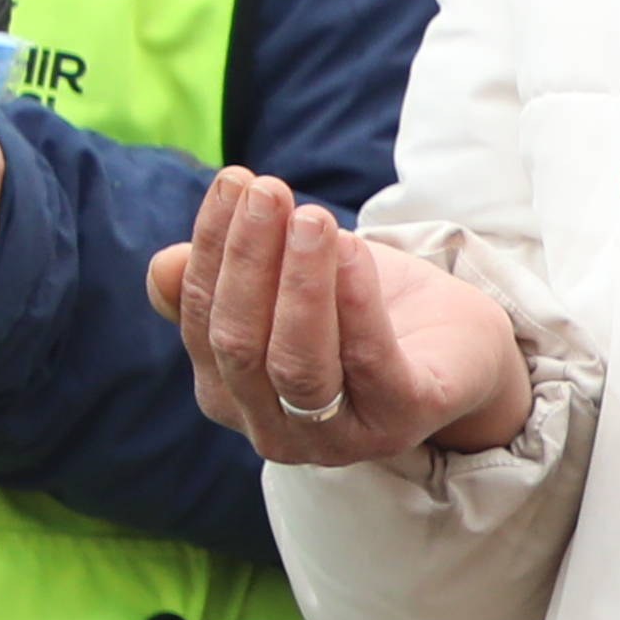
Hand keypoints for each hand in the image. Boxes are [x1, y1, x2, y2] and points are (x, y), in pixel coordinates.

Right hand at [148, 166, 535, 466]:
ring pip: (296, 362)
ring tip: (312, 217)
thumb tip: (163, 267)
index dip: (213, 247)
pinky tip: (351, 250)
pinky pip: (369, 363)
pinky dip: (354, 303)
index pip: (201, 318)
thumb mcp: (283, 285)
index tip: (234, 182)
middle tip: (269, 189)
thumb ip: (222, 279)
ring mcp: (337, 437)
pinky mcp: (402, 419)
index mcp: (229, 393)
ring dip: (299, 283)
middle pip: (239, 343)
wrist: (456, 345)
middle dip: (249, 260)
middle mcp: (272, 429)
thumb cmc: (357, 309)